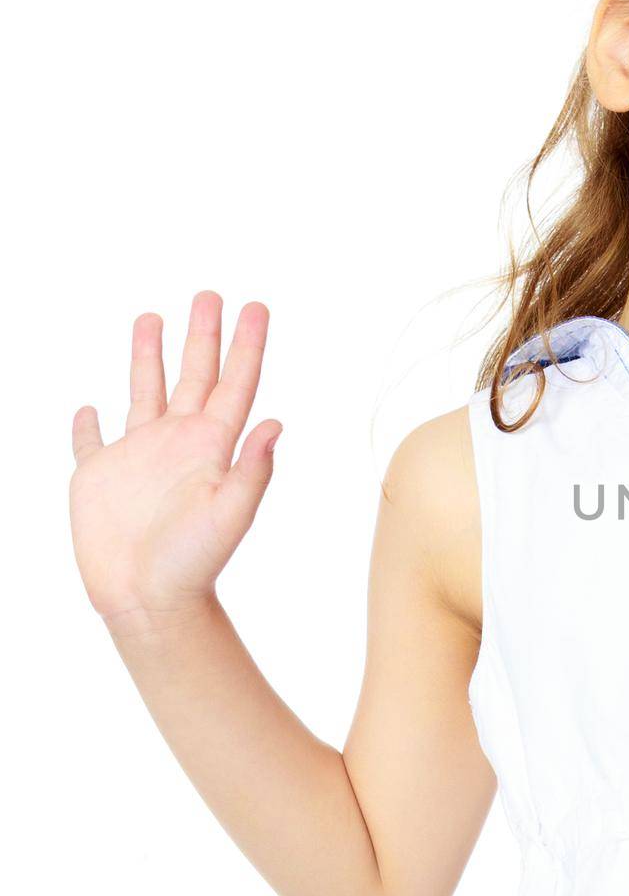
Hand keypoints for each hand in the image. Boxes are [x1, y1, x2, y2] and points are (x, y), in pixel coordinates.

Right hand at [69, 291, 281, 630]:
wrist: (150, 600)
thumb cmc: (196, 562)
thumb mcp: (231, 513)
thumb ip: (252, 469)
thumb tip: (275, 423)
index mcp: (211, 446)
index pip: (234, 383)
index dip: (246, 345)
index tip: (254, 306)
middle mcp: (178, 443)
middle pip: (194, 375)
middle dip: (202, 335)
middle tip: (210, 295)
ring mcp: (138, 457)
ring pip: (145, 391)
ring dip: (149, 356)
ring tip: (152, 317)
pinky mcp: (100, 477)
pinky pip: (91, 442)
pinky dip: (87, 425)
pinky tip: (87, 408)